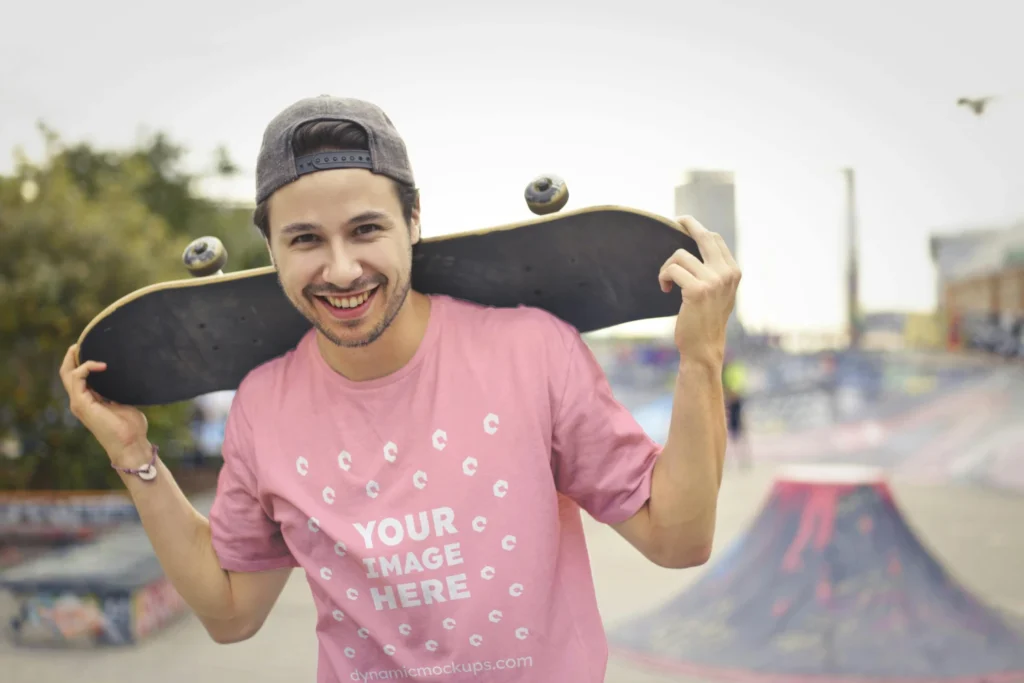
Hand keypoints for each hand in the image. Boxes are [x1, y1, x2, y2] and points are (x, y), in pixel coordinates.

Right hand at [60, 345, 150, 463]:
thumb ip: (119, 391)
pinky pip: (77, 378)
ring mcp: (79, 403)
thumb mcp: (124, 402)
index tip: (91, 348)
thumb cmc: (131, 427)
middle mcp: (80, 401)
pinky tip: (101, 365)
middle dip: (71, 357)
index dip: (80, 362)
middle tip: (79, 343)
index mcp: (89, 401)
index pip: (77, 378)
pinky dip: (86, 368)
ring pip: (67, 374)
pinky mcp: (82, 404)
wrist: (131, 443)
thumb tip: (126, 376)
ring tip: (81, 347)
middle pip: (67, 374)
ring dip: (74, 358)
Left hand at [658, 216, 740, 363]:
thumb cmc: (706, 320)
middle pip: (704, 236)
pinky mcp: (697, 289)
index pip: (715, 239)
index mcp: (733, 272)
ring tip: (667, 282)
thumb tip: (702, 246)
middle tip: (677, 220)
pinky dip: (664, 277)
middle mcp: (726, 273)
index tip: (685, 225)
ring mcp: (713, 280)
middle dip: (689, 224)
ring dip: (667, 267)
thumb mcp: (720, 293)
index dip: (698, 230)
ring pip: (680, 255)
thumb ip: (716, 272)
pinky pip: (672, 270)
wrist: (704, 346)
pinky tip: (665, 289)